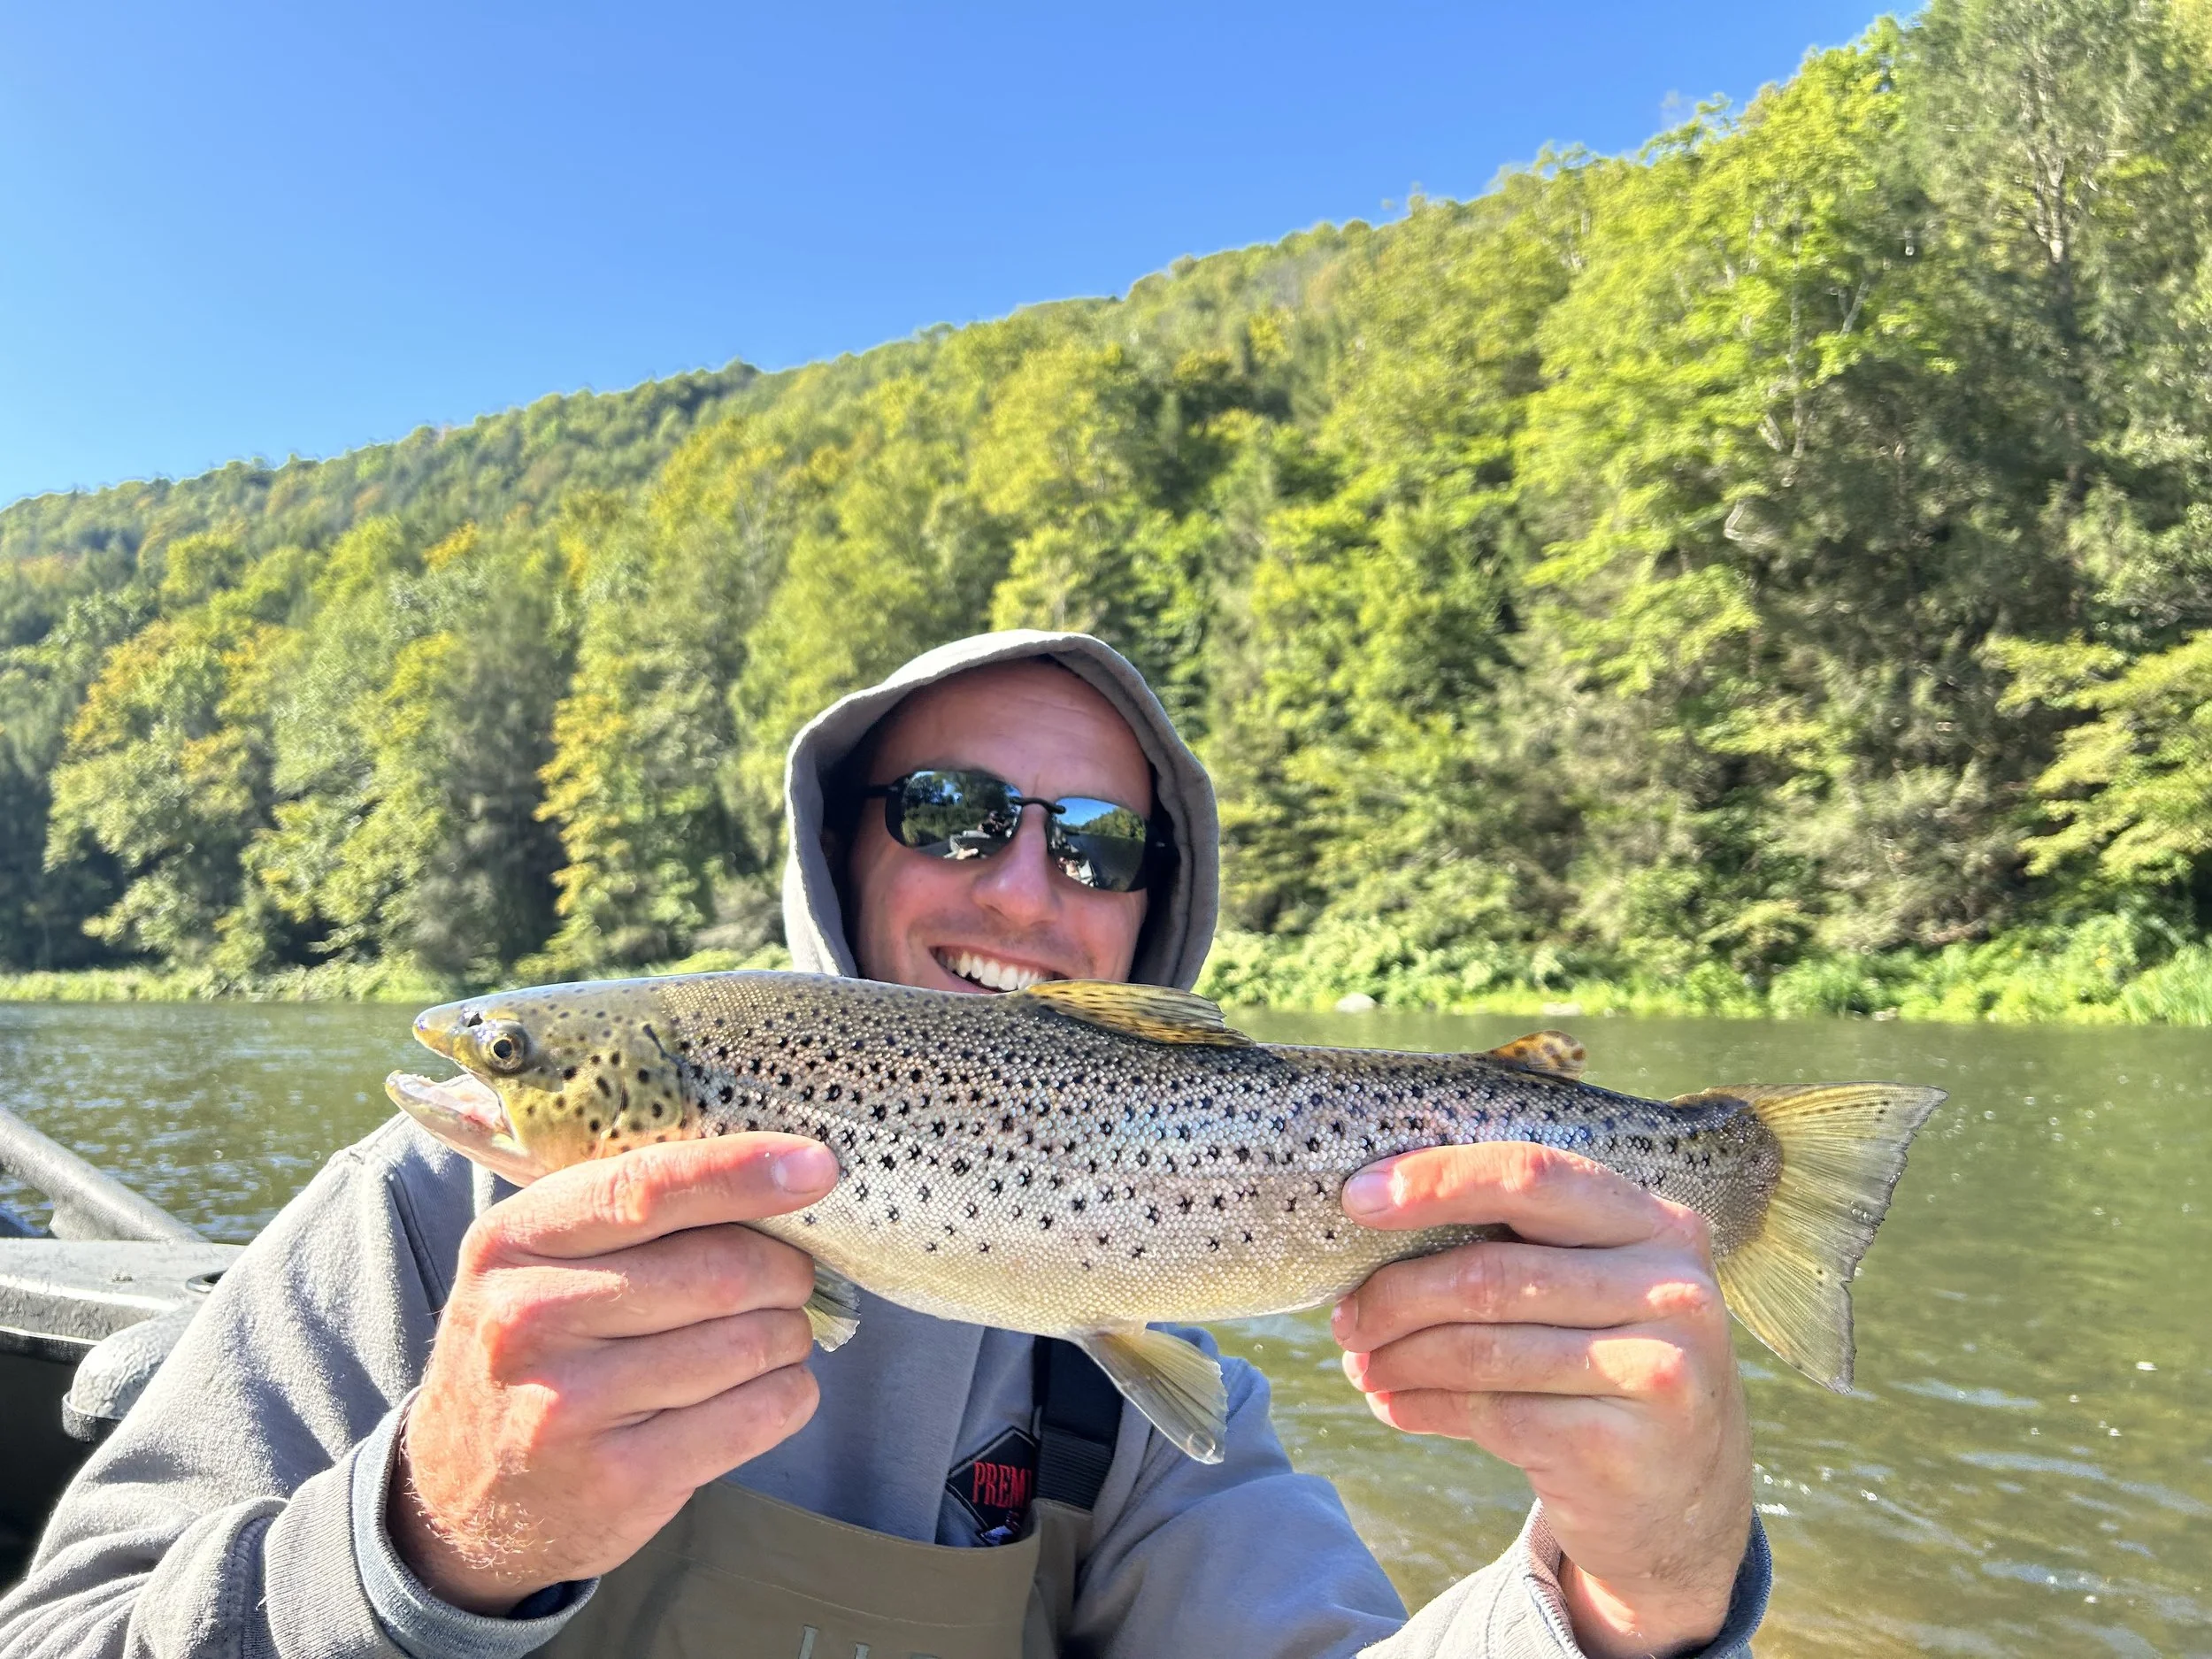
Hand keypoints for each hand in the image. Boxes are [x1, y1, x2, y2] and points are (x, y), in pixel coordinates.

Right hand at [389, 1134, 839, 1613]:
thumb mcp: (540, 1264)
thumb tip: (779, 1171)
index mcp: (511, 1242)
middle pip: (720, 1271)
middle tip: (789, 1277)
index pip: (645, 1188)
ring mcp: (570, 1406)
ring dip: (789, 1334)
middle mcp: (529, 1319)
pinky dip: (789, 1392)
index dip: (742, 1172)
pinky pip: (759, 1413)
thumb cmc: (534, 1351)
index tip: (817, 1166)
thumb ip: (631, 1212)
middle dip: (784, 1270)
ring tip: (769, 1336)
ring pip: (751, 1342)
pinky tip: (763, 1389)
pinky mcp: (620, 1479)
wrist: (466, 1497)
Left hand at [1333, 1144, 1751, 1658]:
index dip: (1437, 1181)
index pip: (1532, 1177)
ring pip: (1481, 1351)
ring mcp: (1657, 1372)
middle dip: (1396, 1294)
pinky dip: (1424, 1407)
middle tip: (1345, 1318)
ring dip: (1399, 1358)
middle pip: (1492, 1274)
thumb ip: (1521, 1244)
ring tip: (1362, 1365)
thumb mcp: (1595, 1285)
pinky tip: (1396, 1407)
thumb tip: (1376, 1216)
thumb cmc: (1611, 1362)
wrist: (1682, 1498)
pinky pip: (1491, 1415)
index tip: (1358, 1197)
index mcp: (1655, 1223)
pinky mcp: (1621, 1448)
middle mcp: (1671, 1290)